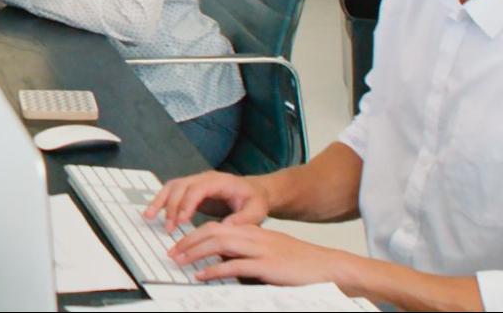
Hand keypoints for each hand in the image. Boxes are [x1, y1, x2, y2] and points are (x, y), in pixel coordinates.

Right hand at [143, 169, 270, 231]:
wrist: (255, 192)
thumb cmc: (255, 200)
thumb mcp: (256, 211)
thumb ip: (243, 220)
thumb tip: (224, 228)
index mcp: (219, 181)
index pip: (198, 188)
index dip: (187, 204)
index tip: (181, 221)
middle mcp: (204, 178)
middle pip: (181, 186)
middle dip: (171, 206)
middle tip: (169, 227)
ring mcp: (195, 182)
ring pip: (172, 187)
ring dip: (160, 201)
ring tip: (149, 217)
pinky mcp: (190, 190)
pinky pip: (171, 192)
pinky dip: (161, 201)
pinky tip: (153, 213)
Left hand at [166, 222, 356, 285]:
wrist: (330, 267)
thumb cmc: (301, 263)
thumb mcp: (270, 252)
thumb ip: (247, 254)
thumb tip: (223, 262)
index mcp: (253, 231)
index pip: (216, 226)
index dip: (194, 234)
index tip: (180, 244)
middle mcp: (254, 236)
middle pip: (212, 231)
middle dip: (188, 240)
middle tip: (172, 252)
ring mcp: (260, 250)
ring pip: (219, 244)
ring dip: (195, 253)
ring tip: (180, 262)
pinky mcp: (267, 266)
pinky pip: (234, 266)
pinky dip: (214, 270)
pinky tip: (202, 276)